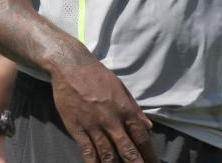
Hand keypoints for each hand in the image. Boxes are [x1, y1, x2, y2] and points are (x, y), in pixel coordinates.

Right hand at [50, 47, 157, 162]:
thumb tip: (148, 126)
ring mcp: (93, 125)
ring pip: (107, 154)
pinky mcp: (76, 128)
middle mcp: (111, 120)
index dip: (148, 153)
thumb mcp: (121, 88)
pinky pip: (87, 151)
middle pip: (127, 149)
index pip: (141, 136)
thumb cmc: (98, 76)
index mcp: (125, 109)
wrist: (72, 67)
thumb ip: (135, 109)